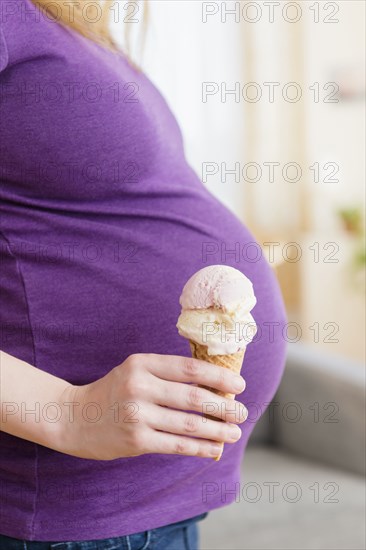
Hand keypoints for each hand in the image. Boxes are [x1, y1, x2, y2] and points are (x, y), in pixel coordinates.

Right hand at [60, 354, 247, 459]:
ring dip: (218, 430)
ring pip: (189, 424)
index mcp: (141, 363)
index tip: (239, 384)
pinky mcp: (136, 441)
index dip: (219, 377)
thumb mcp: (135, 370)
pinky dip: (200, 448)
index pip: (189, 368)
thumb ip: (167, 373)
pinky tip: (214, 448)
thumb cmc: (113, 391)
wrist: (74, 417)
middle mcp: (139, 386)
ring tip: (234, 432)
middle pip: (194, 397)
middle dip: (225, 406)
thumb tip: (212, 384)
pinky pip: (176, 445)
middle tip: (242, 412)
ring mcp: (136, 415)